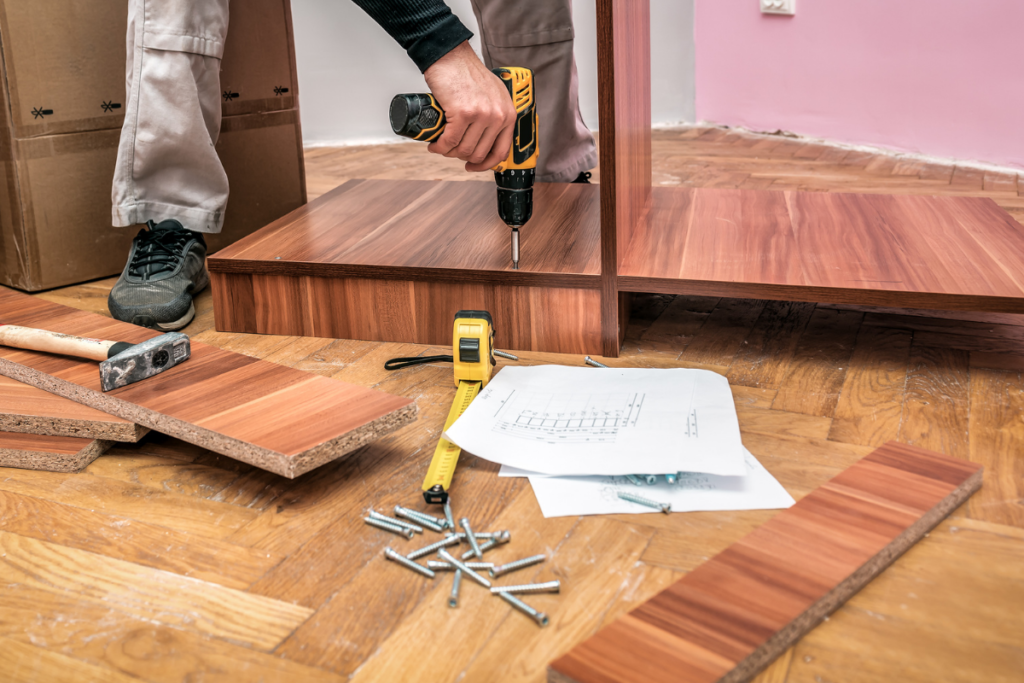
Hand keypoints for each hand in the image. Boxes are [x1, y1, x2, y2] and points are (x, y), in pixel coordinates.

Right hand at [424, 41, 515, 171]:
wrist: (451, 55)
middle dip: (461, 157)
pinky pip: (450, 141)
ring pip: (463, 150)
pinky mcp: (463, 113)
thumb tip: (486, 140)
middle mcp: (498, 116)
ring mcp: (482, 115)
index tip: (473, 166)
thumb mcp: (492, 95)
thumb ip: (494, 115)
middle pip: (479, 153)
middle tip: (450, 151)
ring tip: (441, 146)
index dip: (485, 165)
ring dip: (449, 152)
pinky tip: (434, 144)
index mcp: (508, 114)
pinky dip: (439, 147)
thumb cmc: (467, 73)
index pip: (501, 151)